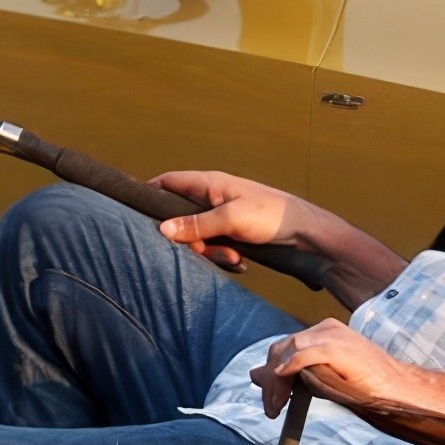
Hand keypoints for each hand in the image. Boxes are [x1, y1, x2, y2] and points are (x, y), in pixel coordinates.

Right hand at [150, 169, 326, 267]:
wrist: (306, 234)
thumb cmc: (271, 216)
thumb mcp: (230, 219)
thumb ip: (196, 224)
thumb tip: (163, 229)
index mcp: (209, 184)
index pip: (168, 182)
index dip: (150, 194)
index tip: (138, 215)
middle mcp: (212, 198)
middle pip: (180, 218)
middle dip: (191, 240)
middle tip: (206, 250)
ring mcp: (222, 217)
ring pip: (199, 238)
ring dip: (212, 253)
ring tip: (235, 258)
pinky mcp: (233, 234)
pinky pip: (216, 247)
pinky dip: (225, 257)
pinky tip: (241, 262)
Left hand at [251, 320, 437, 417]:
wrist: (397, 387)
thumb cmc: (365, 385)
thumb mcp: (321, 377)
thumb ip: (291, 375)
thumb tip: (255, 375)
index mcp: (322, 331)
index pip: (284, 347)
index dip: (270, 373)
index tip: (269, 399)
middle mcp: (324, 329)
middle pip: (281, 348)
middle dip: (270, 380)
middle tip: (271, 409)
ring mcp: (332, 335)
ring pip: (289, 351)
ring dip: (277, 382)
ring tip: (276, 407)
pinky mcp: (338, 347)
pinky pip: (306, 354)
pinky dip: (290, 367)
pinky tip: (283, 381)